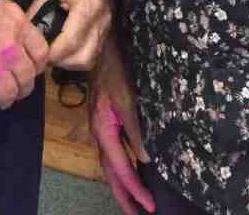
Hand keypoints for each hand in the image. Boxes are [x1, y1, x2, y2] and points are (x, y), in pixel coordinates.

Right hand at [0, 0, 47, 114]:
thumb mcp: (2, 7)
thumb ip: (14, 24)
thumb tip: (19, 39)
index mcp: (20, 28)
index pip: (41, 53)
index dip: (39, 65)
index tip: (33, 69)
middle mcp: (11, 50)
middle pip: (27, 78)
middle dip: (24, 87)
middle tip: (18, 90)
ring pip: (9, 93)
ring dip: (6, 100)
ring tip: (1, 100)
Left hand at [26, 0, 111, 70]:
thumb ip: (37, 12)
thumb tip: (24, 37)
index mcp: (89, 5)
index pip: (71, 41)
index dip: (52, 53)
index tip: (37, 55)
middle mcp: (102, 20)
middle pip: (83, 57)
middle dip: (61, 62)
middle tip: (44, 57)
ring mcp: (106, 28)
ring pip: (89, 60)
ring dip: (69, 63)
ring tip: (53, 54)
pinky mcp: (105, 33)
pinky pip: (92, 56)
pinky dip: (77, 58)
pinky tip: (64, 51)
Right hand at [89, 32, 152, 214]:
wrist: (98, 49)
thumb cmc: (114, 71)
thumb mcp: (128, 100)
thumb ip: (136, 130)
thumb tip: (145, 160)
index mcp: (104, 131)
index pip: (121, 169)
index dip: (135, 189)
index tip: (150, 205)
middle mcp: (98, 134)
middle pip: (110, 173)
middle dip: (124, 196)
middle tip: (138, 214)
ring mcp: (99, 128)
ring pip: (109, 165)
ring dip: (121, 184)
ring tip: (134, 201)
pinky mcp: (103, 122)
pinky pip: (111, 152)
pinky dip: (120, 167)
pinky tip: (129, 169)